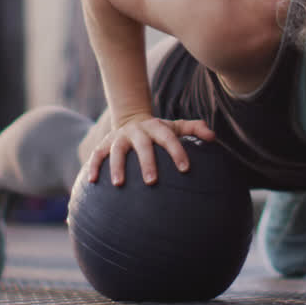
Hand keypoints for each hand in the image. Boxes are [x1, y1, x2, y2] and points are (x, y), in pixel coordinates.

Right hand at [85, 115, 214, 186]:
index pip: (169, 137)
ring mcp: (118, 137)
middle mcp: (137, 131)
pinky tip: (91, 181)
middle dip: (147, 162)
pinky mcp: (104, 144)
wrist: (131, 120)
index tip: (185, 169)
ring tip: (119, 184)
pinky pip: (96, 155)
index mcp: (156, 127)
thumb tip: (213, 137)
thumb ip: (194, 129)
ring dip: (116, 166)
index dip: (177, 151)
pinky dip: (93, 166)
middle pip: (142, 145)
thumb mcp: (176, 127)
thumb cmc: (159, 131)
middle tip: (152, 182)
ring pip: (116, 150)